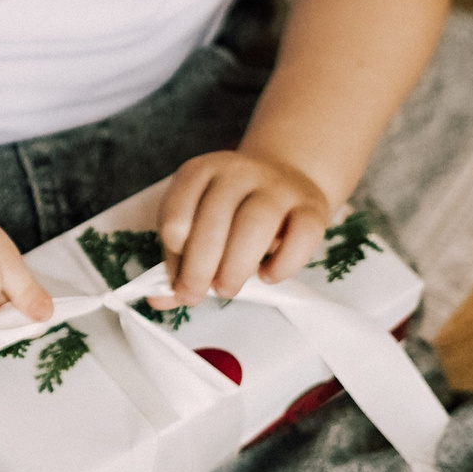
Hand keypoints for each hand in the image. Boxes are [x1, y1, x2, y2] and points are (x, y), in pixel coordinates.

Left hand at [154, 150, 329, 307]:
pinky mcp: (312, 205)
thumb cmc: (231, 211)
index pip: (177, 210)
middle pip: (215, 219)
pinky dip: (284, 263)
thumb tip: (160, 300)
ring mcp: (278, 185)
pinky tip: (267, 276)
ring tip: (226, 289)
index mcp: (201, 172)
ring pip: (257, 222)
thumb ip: (178, 261)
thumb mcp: (197, 224)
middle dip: (199, 267)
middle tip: (196, 295)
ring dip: (236, 265)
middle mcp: (238, 171)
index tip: (177, 280)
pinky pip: (302, 234)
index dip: (173, 252)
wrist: (284, 178)